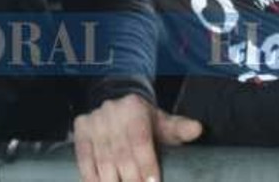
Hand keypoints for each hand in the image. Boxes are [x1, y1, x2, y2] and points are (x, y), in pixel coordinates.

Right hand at [73, 93, 202, 181]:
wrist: (118, 104)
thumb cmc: (146, 121)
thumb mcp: (164, 122)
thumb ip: (180, 127)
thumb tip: (197, 129)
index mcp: (134, 108)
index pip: (140, 140)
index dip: (146, 164)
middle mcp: (111, 111)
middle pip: (121, 153)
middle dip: (131, 178)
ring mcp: (94, 120)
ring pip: (102, 158)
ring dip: (111, 181)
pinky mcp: (81, 129)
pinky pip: (83, 157)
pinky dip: (90, 176)